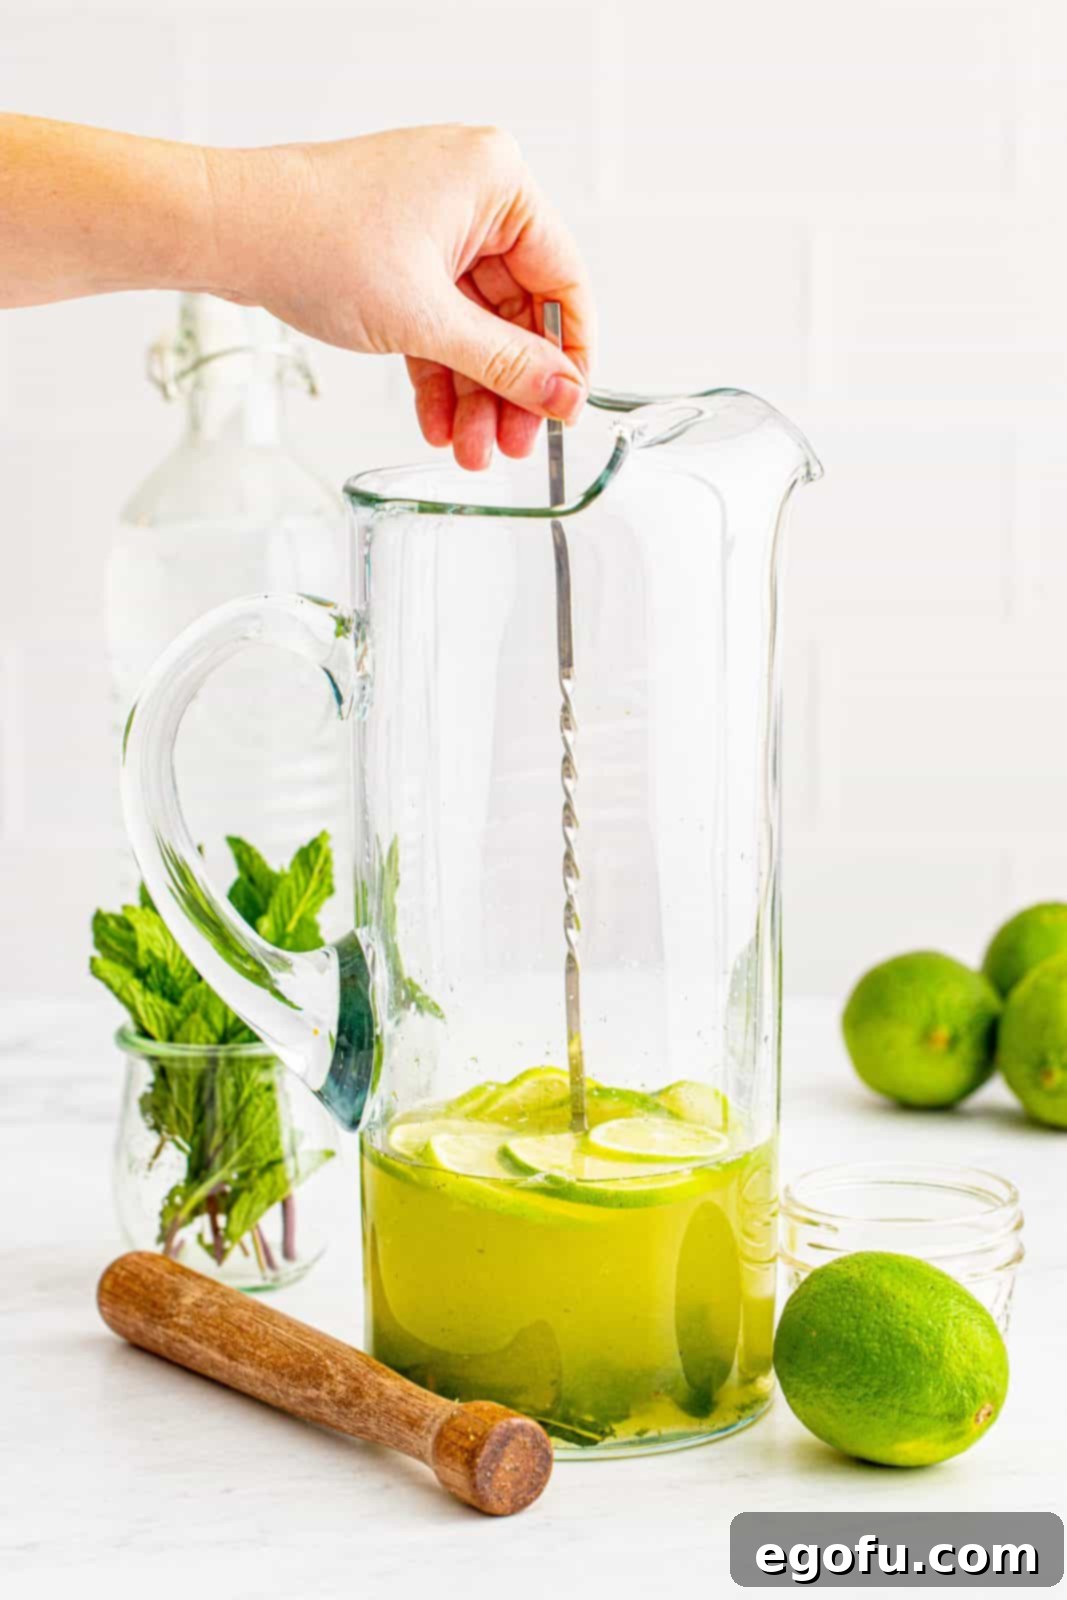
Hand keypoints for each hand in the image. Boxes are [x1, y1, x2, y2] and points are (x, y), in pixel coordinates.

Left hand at [214, 125, 594, 468]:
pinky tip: (438, 423)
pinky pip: (438, 324)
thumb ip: (504, 364)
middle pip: (518, 313)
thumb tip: (563, 396)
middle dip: (509, 389)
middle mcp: (472, 197)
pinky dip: (439, 373)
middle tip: (512, 446)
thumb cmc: (314, 240)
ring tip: (470, 451)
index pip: (563, 280)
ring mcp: (434, 227)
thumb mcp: (425, 319)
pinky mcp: (401, 256)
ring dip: (474, 393)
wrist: (227, 231)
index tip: (565, 411)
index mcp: (496, 182)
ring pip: (475, 328)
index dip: (568, 356)